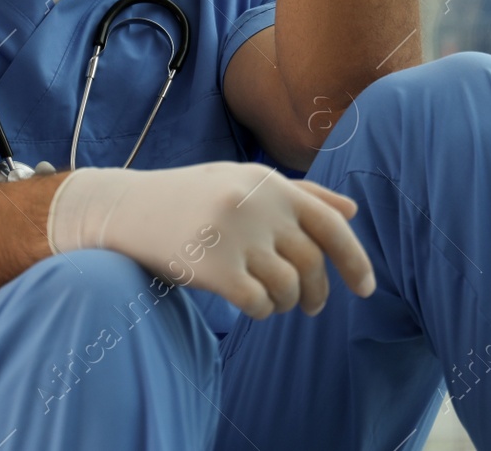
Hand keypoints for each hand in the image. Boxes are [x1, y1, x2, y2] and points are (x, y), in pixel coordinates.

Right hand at [46, 161, 376, 318]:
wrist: (125, 208)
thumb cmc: (190, 195)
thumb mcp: (242, 179)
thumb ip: (299, 194)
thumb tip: (351, 211)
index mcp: (268, 182)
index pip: (330, 225)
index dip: (356, 260)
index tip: (366, 289)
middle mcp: (256, 205)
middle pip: (312, 262)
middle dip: (318, 292)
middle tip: (311, 306)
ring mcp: (235, 237)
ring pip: (288, 287)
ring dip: (287, 304)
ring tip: (274, 302)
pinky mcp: (214, 268)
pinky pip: (259, 304)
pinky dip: (262, 311)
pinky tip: (250, 305)